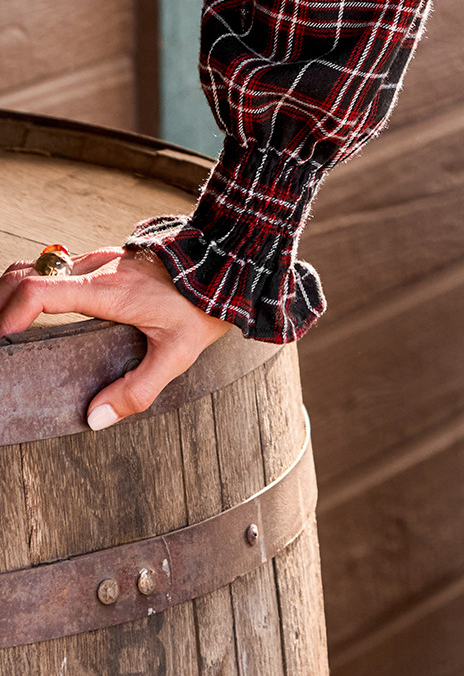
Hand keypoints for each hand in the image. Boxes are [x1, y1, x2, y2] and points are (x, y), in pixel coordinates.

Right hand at [0, 246, 233, 426]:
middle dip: (3, 303)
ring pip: (44, 268)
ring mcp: (103, 258)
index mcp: (108, 290)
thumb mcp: (178, 354)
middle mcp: (99, 267)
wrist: (229, 261)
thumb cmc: (204, 305)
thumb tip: (95, 418)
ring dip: (21, 294)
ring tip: (10, 326)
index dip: (10, 312)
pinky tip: (43, 312)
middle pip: (29, 274)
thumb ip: (137, 389)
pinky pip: (63, 268)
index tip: (2, 337)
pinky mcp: (110, 258)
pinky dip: (42, 287)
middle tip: (0, 335)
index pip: (40, 290)